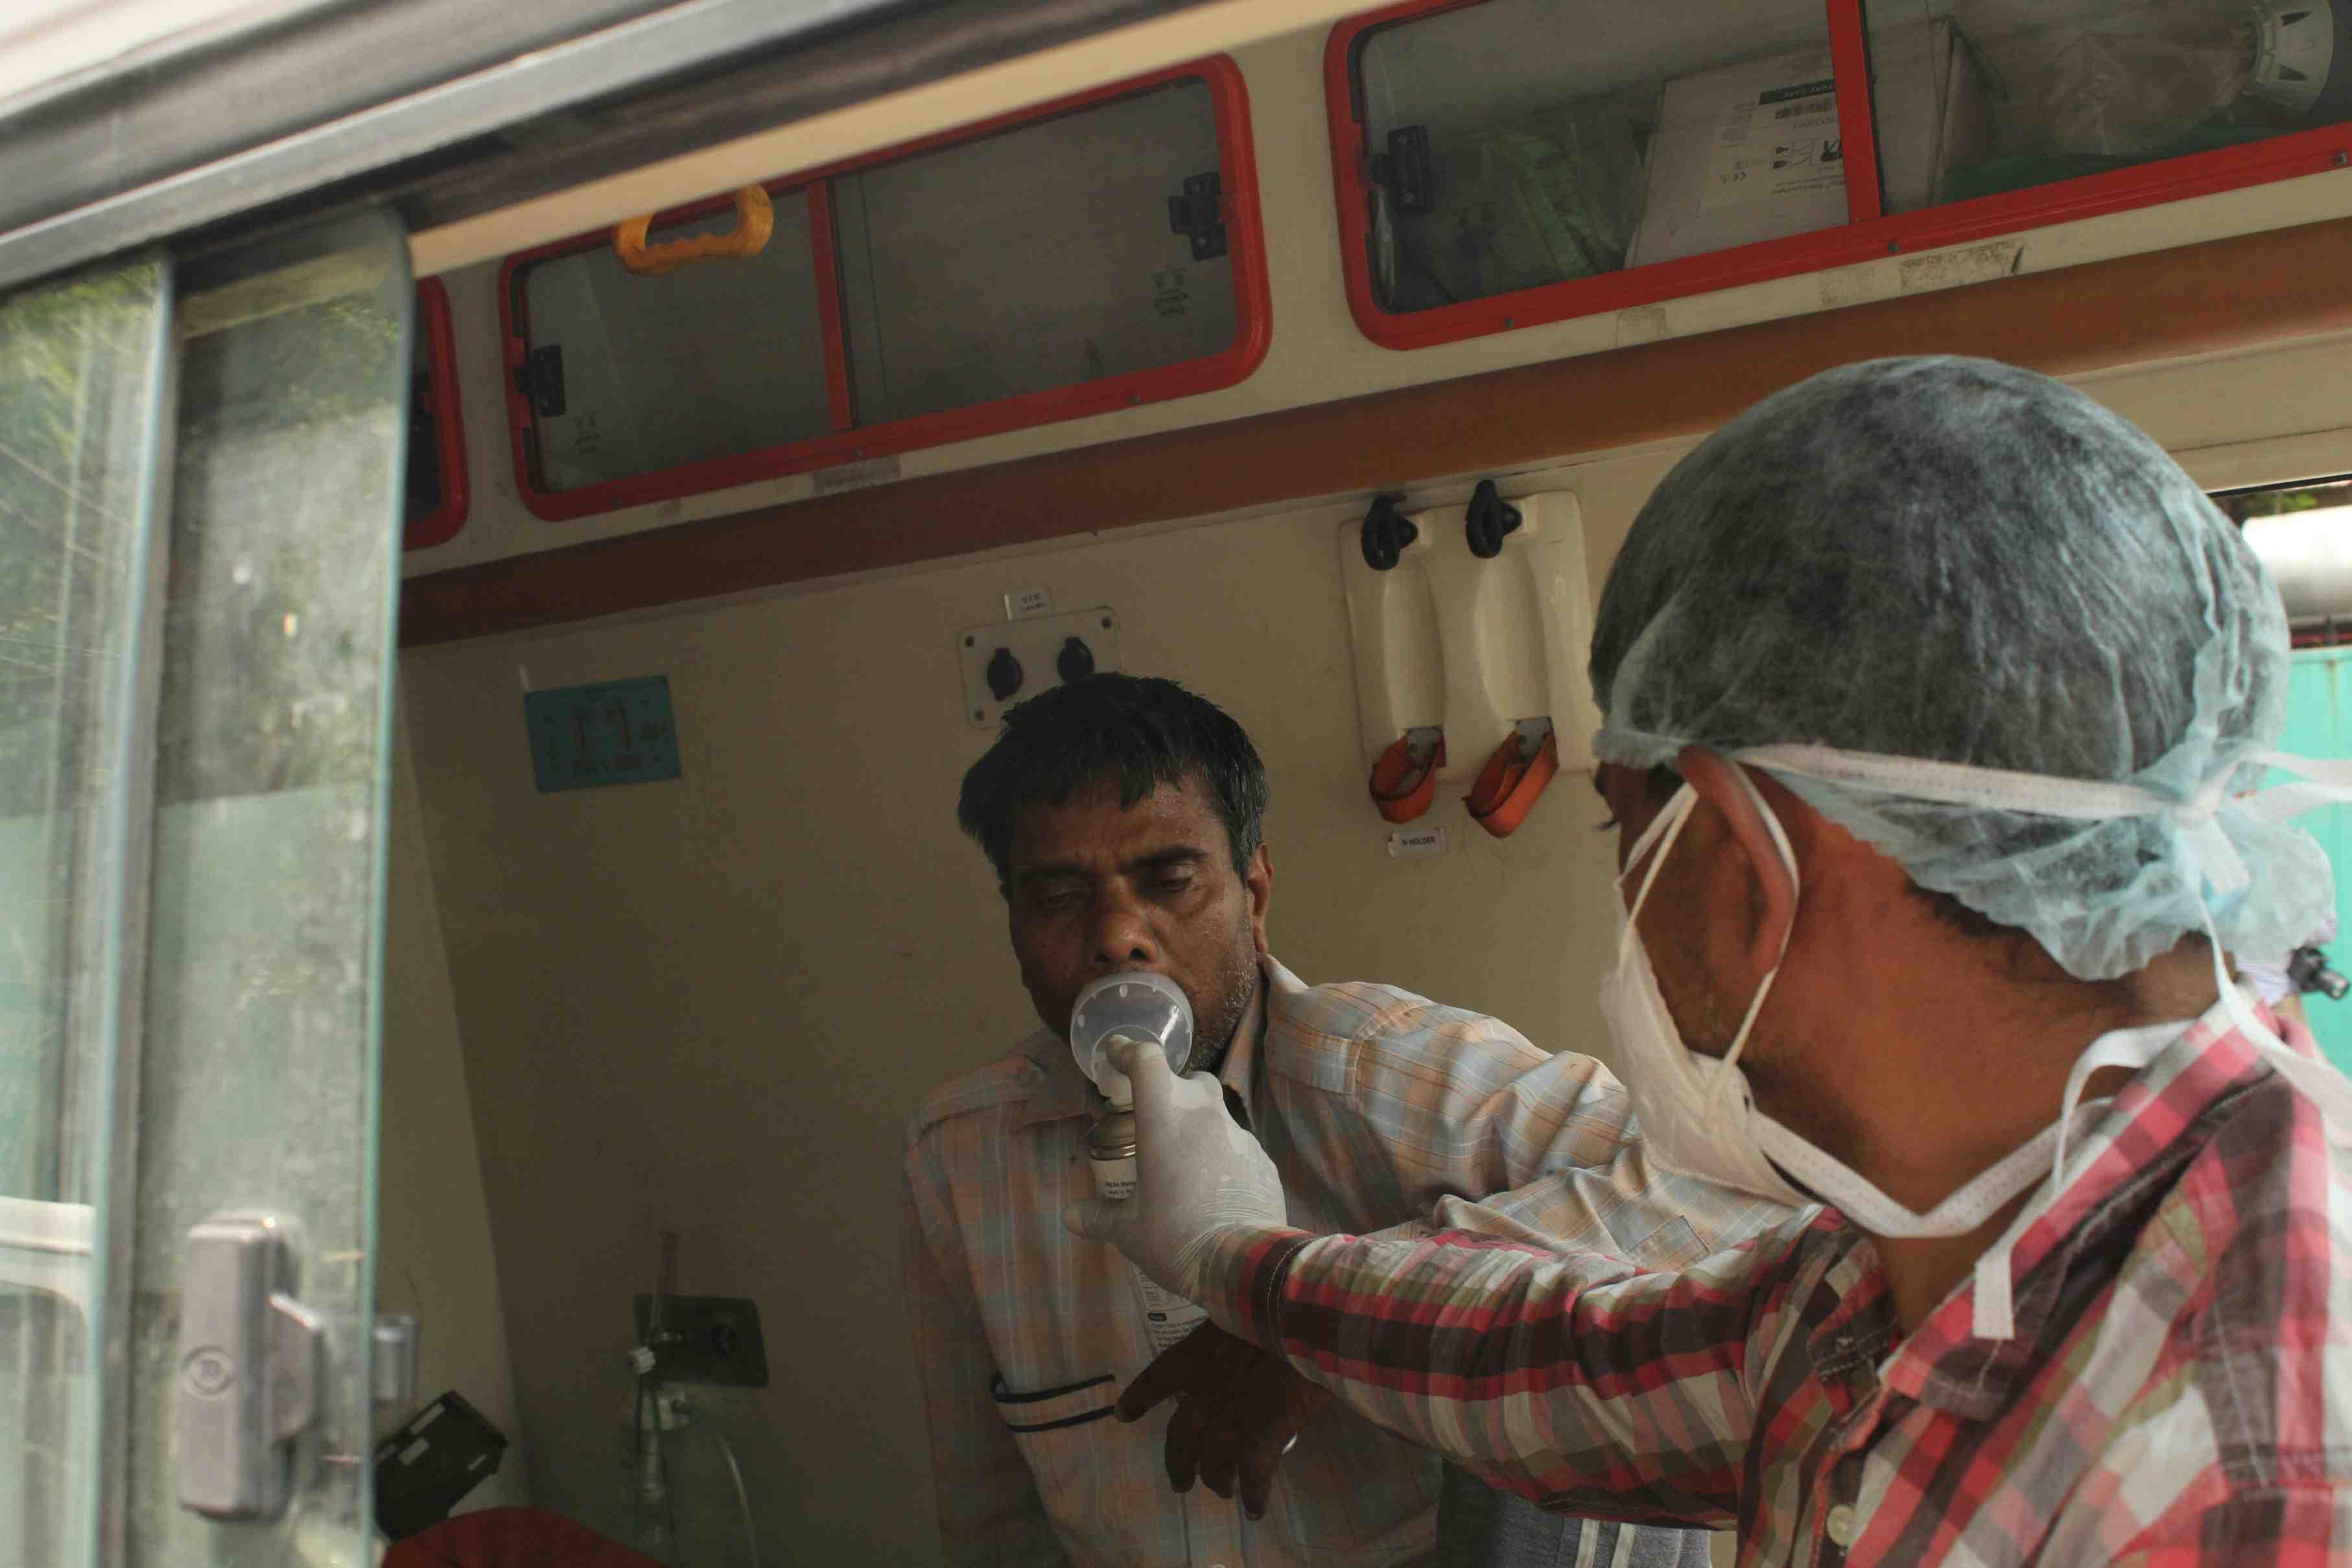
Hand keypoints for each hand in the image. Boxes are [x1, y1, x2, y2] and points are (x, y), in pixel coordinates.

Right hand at [1062, 1034, 1285, 1299]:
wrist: (1246, 1264)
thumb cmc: (1177, 1238)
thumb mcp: (1128, 1232)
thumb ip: (1098, 1218)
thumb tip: (1069, 1216)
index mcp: (1165, 1121)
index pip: (1146, 1061)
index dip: (1128, 1051)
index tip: (1115, 1055)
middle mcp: (1204, 1116)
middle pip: (1188, 1080)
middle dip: (1169, 1091)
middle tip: (1152, 1120)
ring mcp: (1240, 1135)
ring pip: (1215, 1113)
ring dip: (1197, 1127)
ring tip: (1182, 1164)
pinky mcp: (1263, 1159)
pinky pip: (1236, 1145)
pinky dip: (1221, 1156)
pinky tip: (1213, 1188)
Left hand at [1119, 1324, 1331, 1520]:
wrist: (1314, 1306)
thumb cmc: (1286, 1295)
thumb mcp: (1248, 1304)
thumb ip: (1239, 1326)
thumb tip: (1243, 1335)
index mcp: (1203, 1348)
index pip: (1162, 1375)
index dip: (1141, 1397)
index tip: (1122, 1415)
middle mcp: (1212, 1381)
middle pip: (1182, 1432)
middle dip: (1178, 1460)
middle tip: (1180, 1482)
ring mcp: (1238, 1406)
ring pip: (1213, 1456)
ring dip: (1214, 1479)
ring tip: (1222, 1491)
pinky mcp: (1269, 1425)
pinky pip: (1254, 1470)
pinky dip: (1253, 1494)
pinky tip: (1254, 1509)